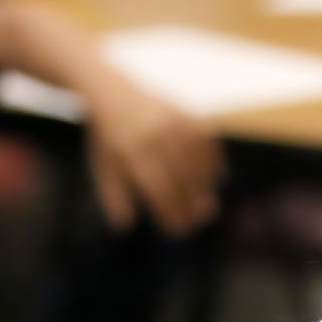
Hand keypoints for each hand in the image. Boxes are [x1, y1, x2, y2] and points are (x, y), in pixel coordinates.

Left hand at [87, 81, 221, 235]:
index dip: (169, 211)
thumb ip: (113, 196)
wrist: (110, 91)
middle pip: (180, 176)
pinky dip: (214, 158)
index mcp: (130, 149)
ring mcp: (171, 121)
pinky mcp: (183, 112)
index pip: (157, 188)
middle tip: (198, 223)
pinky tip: (218, 176)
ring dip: (205, 186)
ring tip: (208, 207)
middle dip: (190, 203)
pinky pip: (205, 138)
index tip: (177, 230)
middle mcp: (154, 134)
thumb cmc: (106, 138)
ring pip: (196, 159)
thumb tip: (124, 227)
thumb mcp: (102, 167)